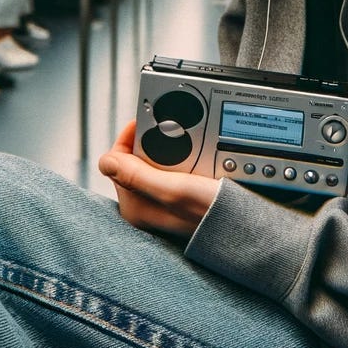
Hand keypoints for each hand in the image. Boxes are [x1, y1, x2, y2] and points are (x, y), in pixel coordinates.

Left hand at [98, 120, 220, 237]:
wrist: (242, 226)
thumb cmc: (210, 211)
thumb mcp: (172, 189)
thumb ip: (136, 175)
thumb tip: (105, 161)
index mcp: (134, 206)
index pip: (117, 160)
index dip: (130, 136)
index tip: (147, 121)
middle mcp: (143, 206)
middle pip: (134, 160)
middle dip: (148, 142)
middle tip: (170, 133)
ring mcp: (159, 204)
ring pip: (151, 164)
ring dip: (164, 149)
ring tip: (183, 144)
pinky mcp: (175, 201)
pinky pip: (167, 171)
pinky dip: (176, 160)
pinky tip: (191, 157)